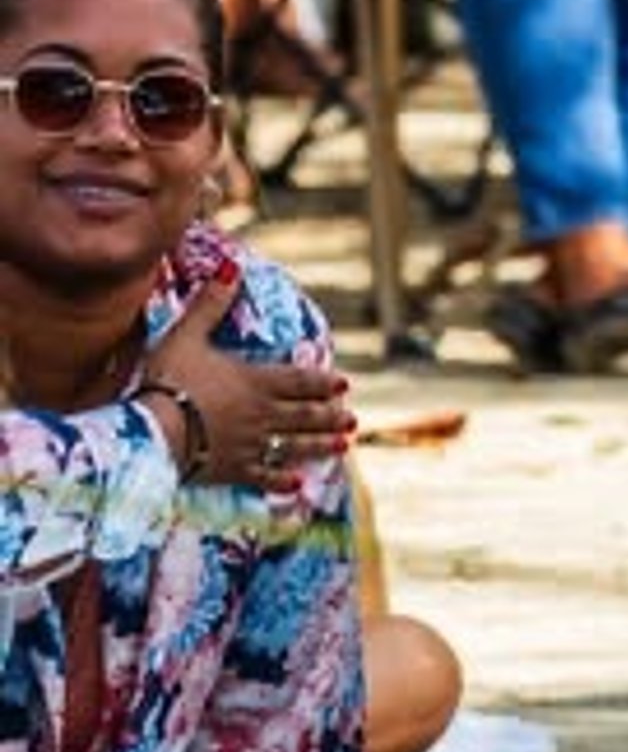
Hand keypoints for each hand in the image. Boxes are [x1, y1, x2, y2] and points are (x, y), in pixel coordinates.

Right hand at [145, 265, 354, 489]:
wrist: (150, 433)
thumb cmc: (167, 380)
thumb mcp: (187, 335)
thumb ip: (211, 303)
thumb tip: (231, 266)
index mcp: (255, 382)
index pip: (299, 380)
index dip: (323, 381)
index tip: (345, 384)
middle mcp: (260, 415)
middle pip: (304, 416)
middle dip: (330, 416)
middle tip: (352, 419)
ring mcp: (248, 446)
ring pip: (293, 446)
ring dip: (320, 446)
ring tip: (343, 446)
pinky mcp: (231, 471)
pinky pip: (262, 478)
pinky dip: (282, 481)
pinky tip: (297, 485)